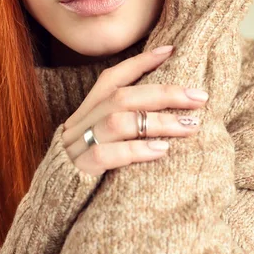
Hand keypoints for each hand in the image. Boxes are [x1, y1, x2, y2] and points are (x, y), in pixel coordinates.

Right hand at [62, 47, 208, 175]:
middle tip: (199, 97)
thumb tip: (167, 106)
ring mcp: (79, 145)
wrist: (55, 202)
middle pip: (123, 97)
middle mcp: (82, 123)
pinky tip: (162, 151)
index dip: (141, 62)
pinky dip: (138, 149)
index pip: (113, 77)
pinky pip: (108, 154)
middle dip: (164, 93)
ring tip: (190, 126)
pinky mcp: (80, 169)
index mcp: (88, 111)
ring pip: (119, 122)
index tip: (171, 51)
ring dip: (159, 122)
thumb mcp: (103, 139)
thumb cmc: (89, 169)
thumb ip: (125, 121)